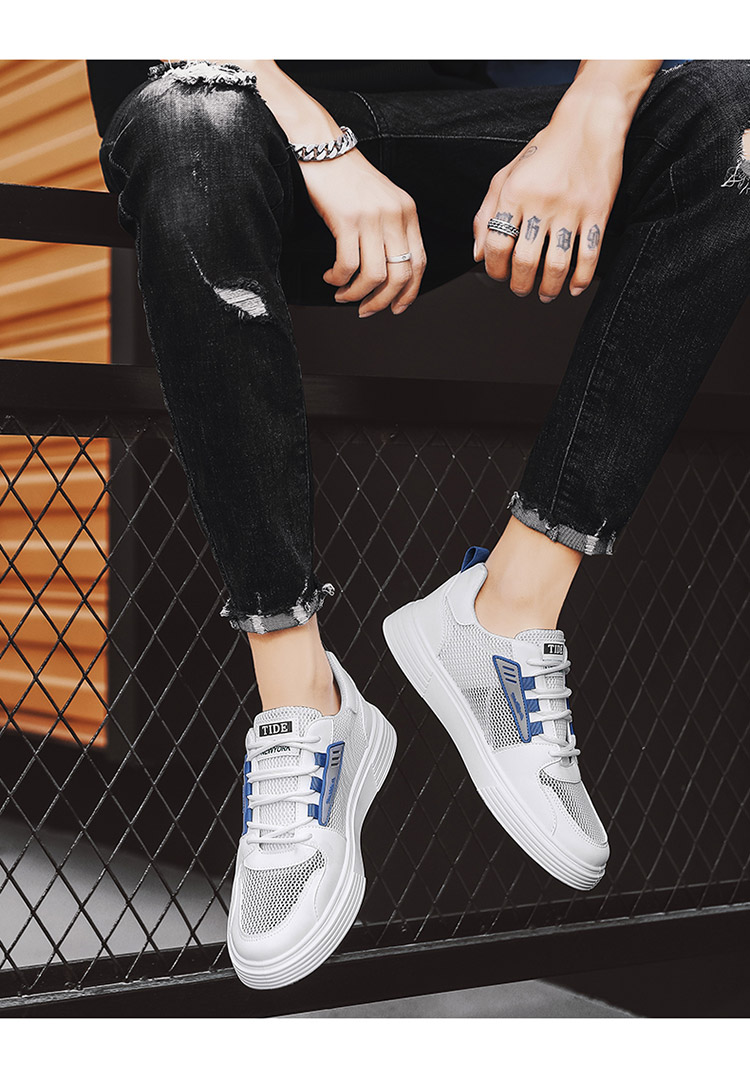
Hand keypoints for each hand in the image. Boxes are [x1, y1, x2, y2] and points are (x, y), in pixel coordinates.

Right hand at [300, 147, 426, 316]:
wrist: (323, 148)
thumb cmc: (348, 178)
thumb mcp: (381, 202)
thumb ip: (391, 230)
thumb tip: (388, 272)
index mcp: (408, 212)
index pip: (419, 262)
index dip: (409, 292)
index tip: (397, 307)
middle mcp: (395, 215)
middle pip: (399, 275)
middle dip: (382, 301)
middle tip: (366, 309)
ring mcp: (372, 217)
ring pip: (374, 275)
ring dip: (357, 293)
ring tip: (343, 294)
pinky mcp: (347, 220)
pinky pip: (348, 265)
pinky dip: (339, 278)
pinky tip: (331, 277)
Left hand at [473, 86, 630, 301]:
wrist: (589, 123)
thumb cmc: (545, 151)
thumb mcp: (506, 175)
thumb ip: (486, 214)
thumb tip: (477, 255)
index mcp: (514, 193)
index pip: (497, 244)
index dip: (494, 268)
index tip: (499, 275)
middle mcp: (541, 203)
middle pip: (525, 262)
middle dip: (520, 285)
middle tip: (520, 289)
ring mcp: (571, 209)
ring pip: (556, 265)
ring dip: (549, 288)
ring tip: (545, 293)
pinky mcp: (597, 212)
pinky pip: (589, 256)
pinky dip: (580, 279)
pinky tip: (573, 287)